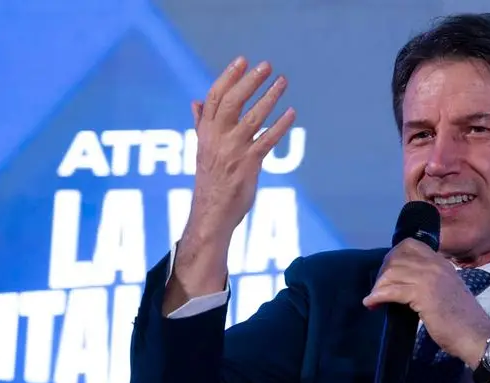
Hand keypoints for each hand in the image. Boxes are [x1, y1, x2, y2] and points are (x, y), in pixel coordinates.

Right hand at [162, 57, 294, 313]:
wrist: (211, 215)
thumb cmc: (210, 182)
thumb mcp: (202, 149)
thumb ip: (201, 124)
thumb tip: (196, 102)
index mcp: (205, 133)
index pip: (215, 97)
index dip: (228, 77)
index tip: (242, 61)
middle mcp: (217, 138)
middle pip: (233, 102)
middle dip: (250, 82)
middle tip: (266, 66)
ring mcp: (233, 151)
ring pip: (252, 118)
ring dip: (269, 98)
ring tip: (282, 82)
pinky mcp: (248, 165)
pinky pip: (267, 140)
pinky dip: (280, 125)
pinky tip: (292, 114)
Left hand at [362, 238, 489, 365]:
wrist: (475, 335)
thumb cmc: (462, 320)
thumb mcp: (446, 291)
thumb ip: (429, 283)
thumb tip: (405, 285)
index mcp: (441, 263)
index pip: (410, 245)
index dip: (393, 256)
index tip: (387, 273)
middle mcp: (435, 265)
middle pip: (396, 257)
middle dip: (382, 272)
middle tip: (378, 289)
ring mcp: (429, 278)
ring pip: (391, 272)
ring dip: (378, 286)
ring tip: (374, 299)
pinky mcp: (422, 294)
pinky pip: (391, 290)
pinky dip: (377, 296)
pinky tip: (372, 304)